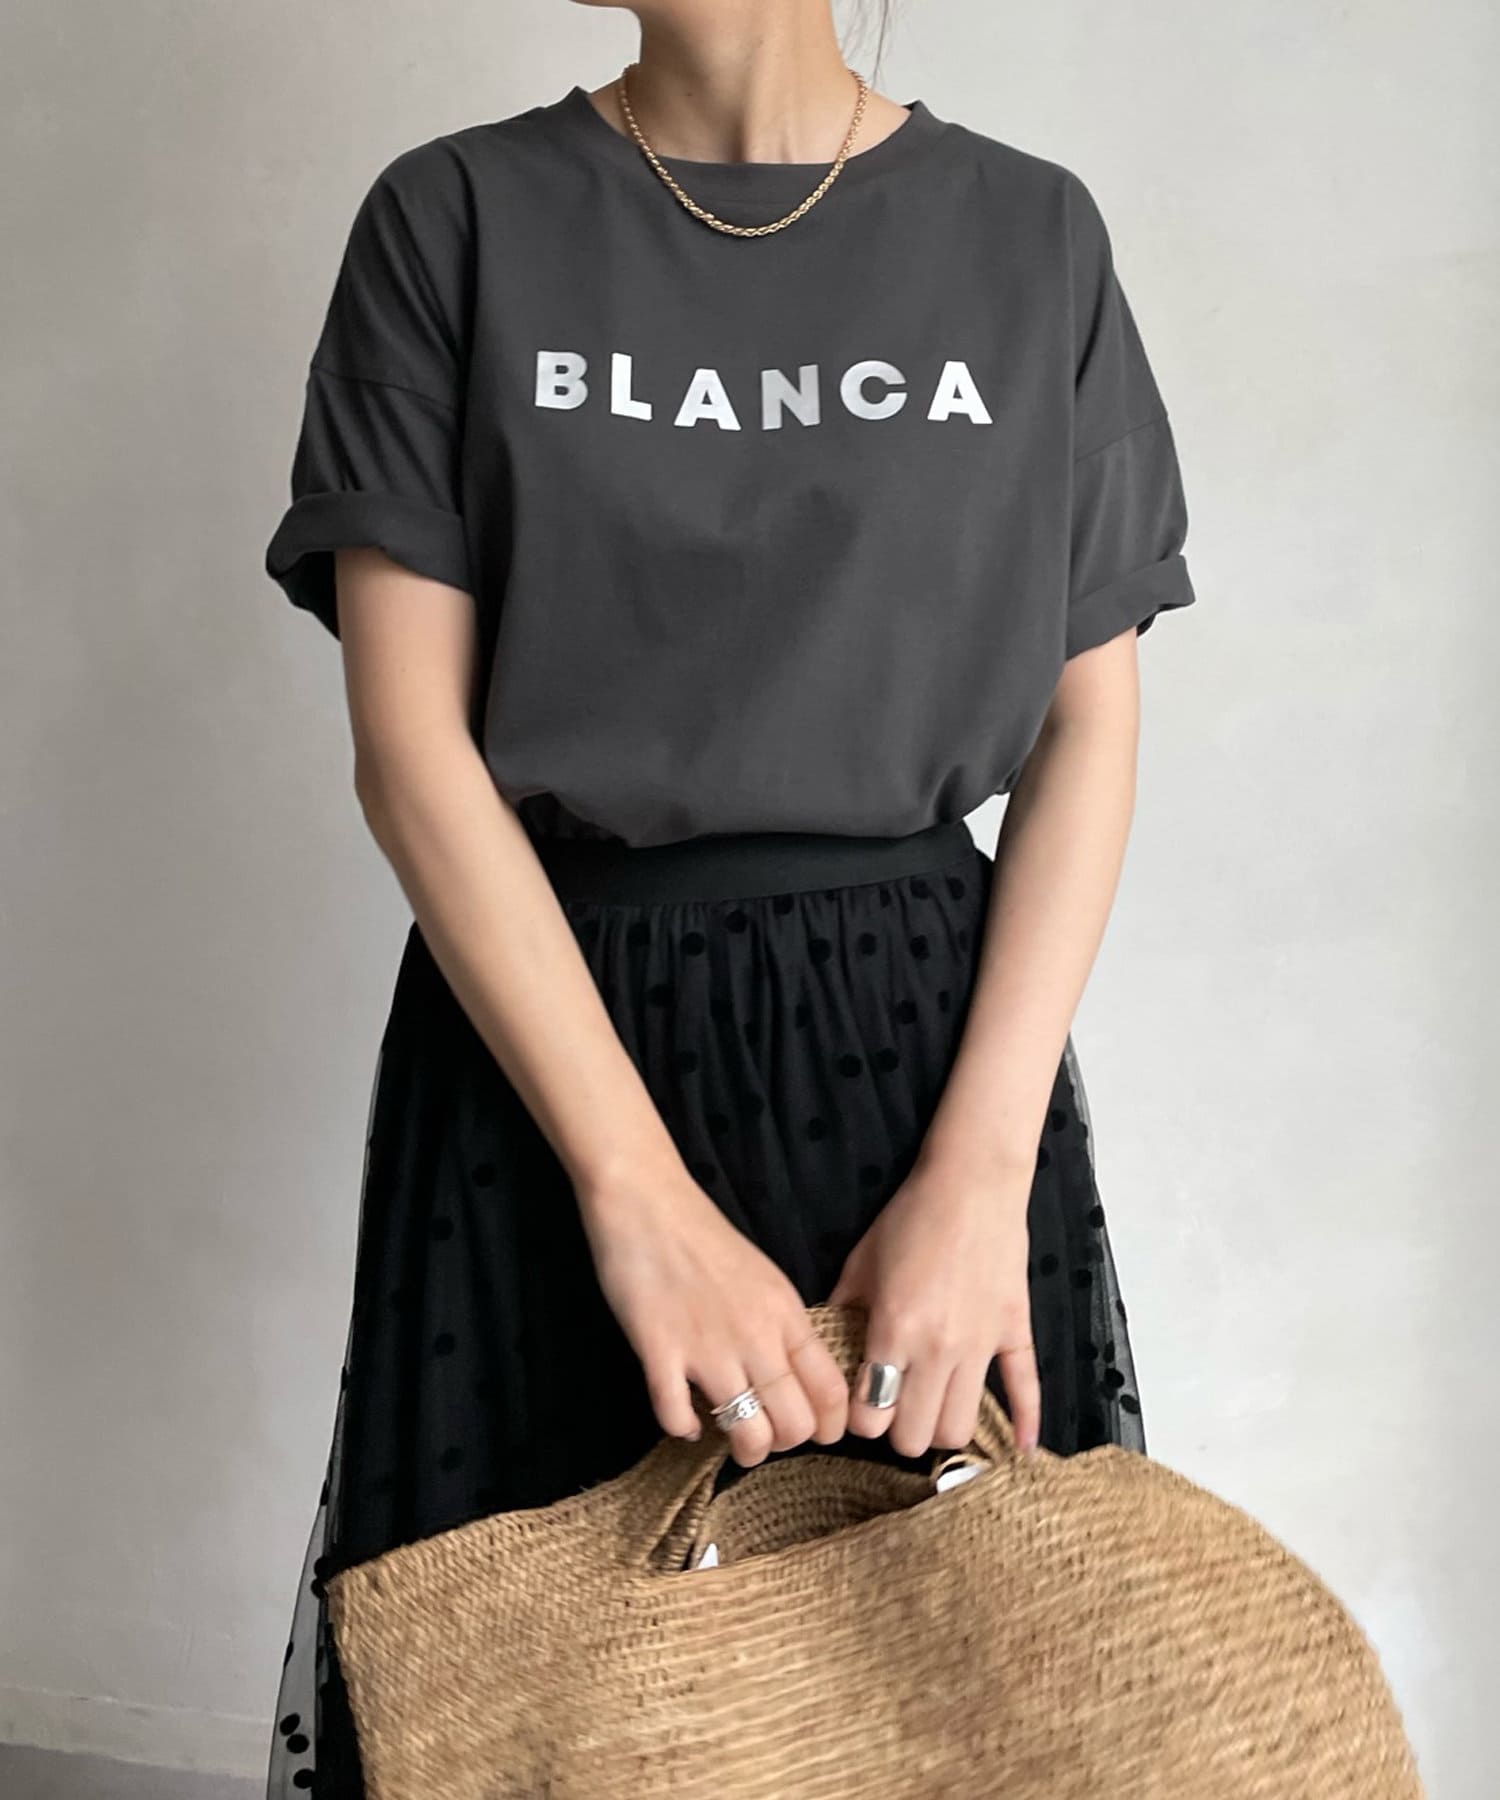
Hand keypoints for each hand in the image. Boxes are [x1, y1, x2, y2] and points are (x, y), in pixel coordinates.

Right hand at [576, 1154, 849, 1466]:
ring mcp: (707, 1348)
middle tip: (765, 1436)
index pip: (830, 1390)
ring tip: (729, 1439)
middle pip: (794, 1422)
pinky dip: (683, 1429)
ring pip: (746, 1431)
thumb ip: (780, 1325)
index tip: (814, 1435)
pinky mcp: (660, 1351)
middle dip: (783, 1443)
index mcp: (785, 1314)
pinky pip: (677, 1416)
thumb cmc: (704, 1235)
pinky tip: (685, 1421)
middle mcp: (756, 1336)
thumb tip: (791, 1375)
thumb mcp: (763, 1277)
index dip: (828, 1426)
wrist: (647, 1201)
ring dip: (741, 1448)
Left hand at [827, 1153, 1039, 1458]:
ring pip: (961, 1428)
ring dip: (941, 1427)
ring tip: (931, 1407)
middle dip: (897, 1432)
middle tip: (893, 1408)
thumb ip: (840, 1311)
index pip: (870, 1417)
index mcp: (895, 1330)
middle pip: (915, 1436)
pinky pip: (1025, 1390)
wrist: (972, 1184)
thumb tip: (823, 1348)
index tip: (859, 1404)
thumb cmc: (910, 1218)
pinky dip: (1025, 1424)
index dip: (859, 1419)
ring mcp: (982, 1346)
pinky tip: (1021, 1448)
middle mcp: (938, 1349)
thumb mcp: (860, 1263)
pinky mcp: (1014, 1333)